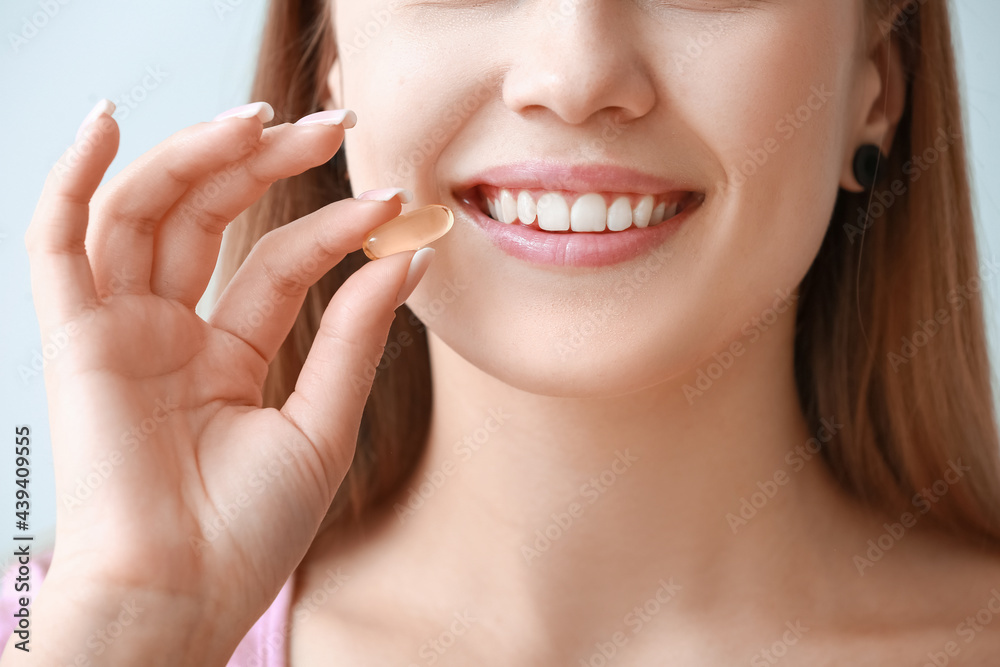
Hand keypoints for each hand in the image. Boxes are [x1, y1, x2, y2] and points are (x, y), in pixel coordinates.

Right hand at [11, 102, 427, 664]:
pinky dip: (73, 180)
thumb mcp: (321, 425)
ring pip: (146, 213)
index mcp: (225, 356)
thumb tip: (405, 260)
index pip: (277, 262)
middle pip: (211, 218)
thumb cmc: (247, 532)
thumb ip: (352, 337)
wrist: (181, 597)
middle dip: (265, 162)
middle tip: (328, 122)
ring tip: (256, 117)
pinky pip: (57, 244)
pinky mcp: (74, 339)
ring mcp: (120, 330)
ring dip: (195, 156)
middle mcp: (170, 334)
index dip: (330, 224)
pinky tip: (108, 124)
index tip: (390, 202)